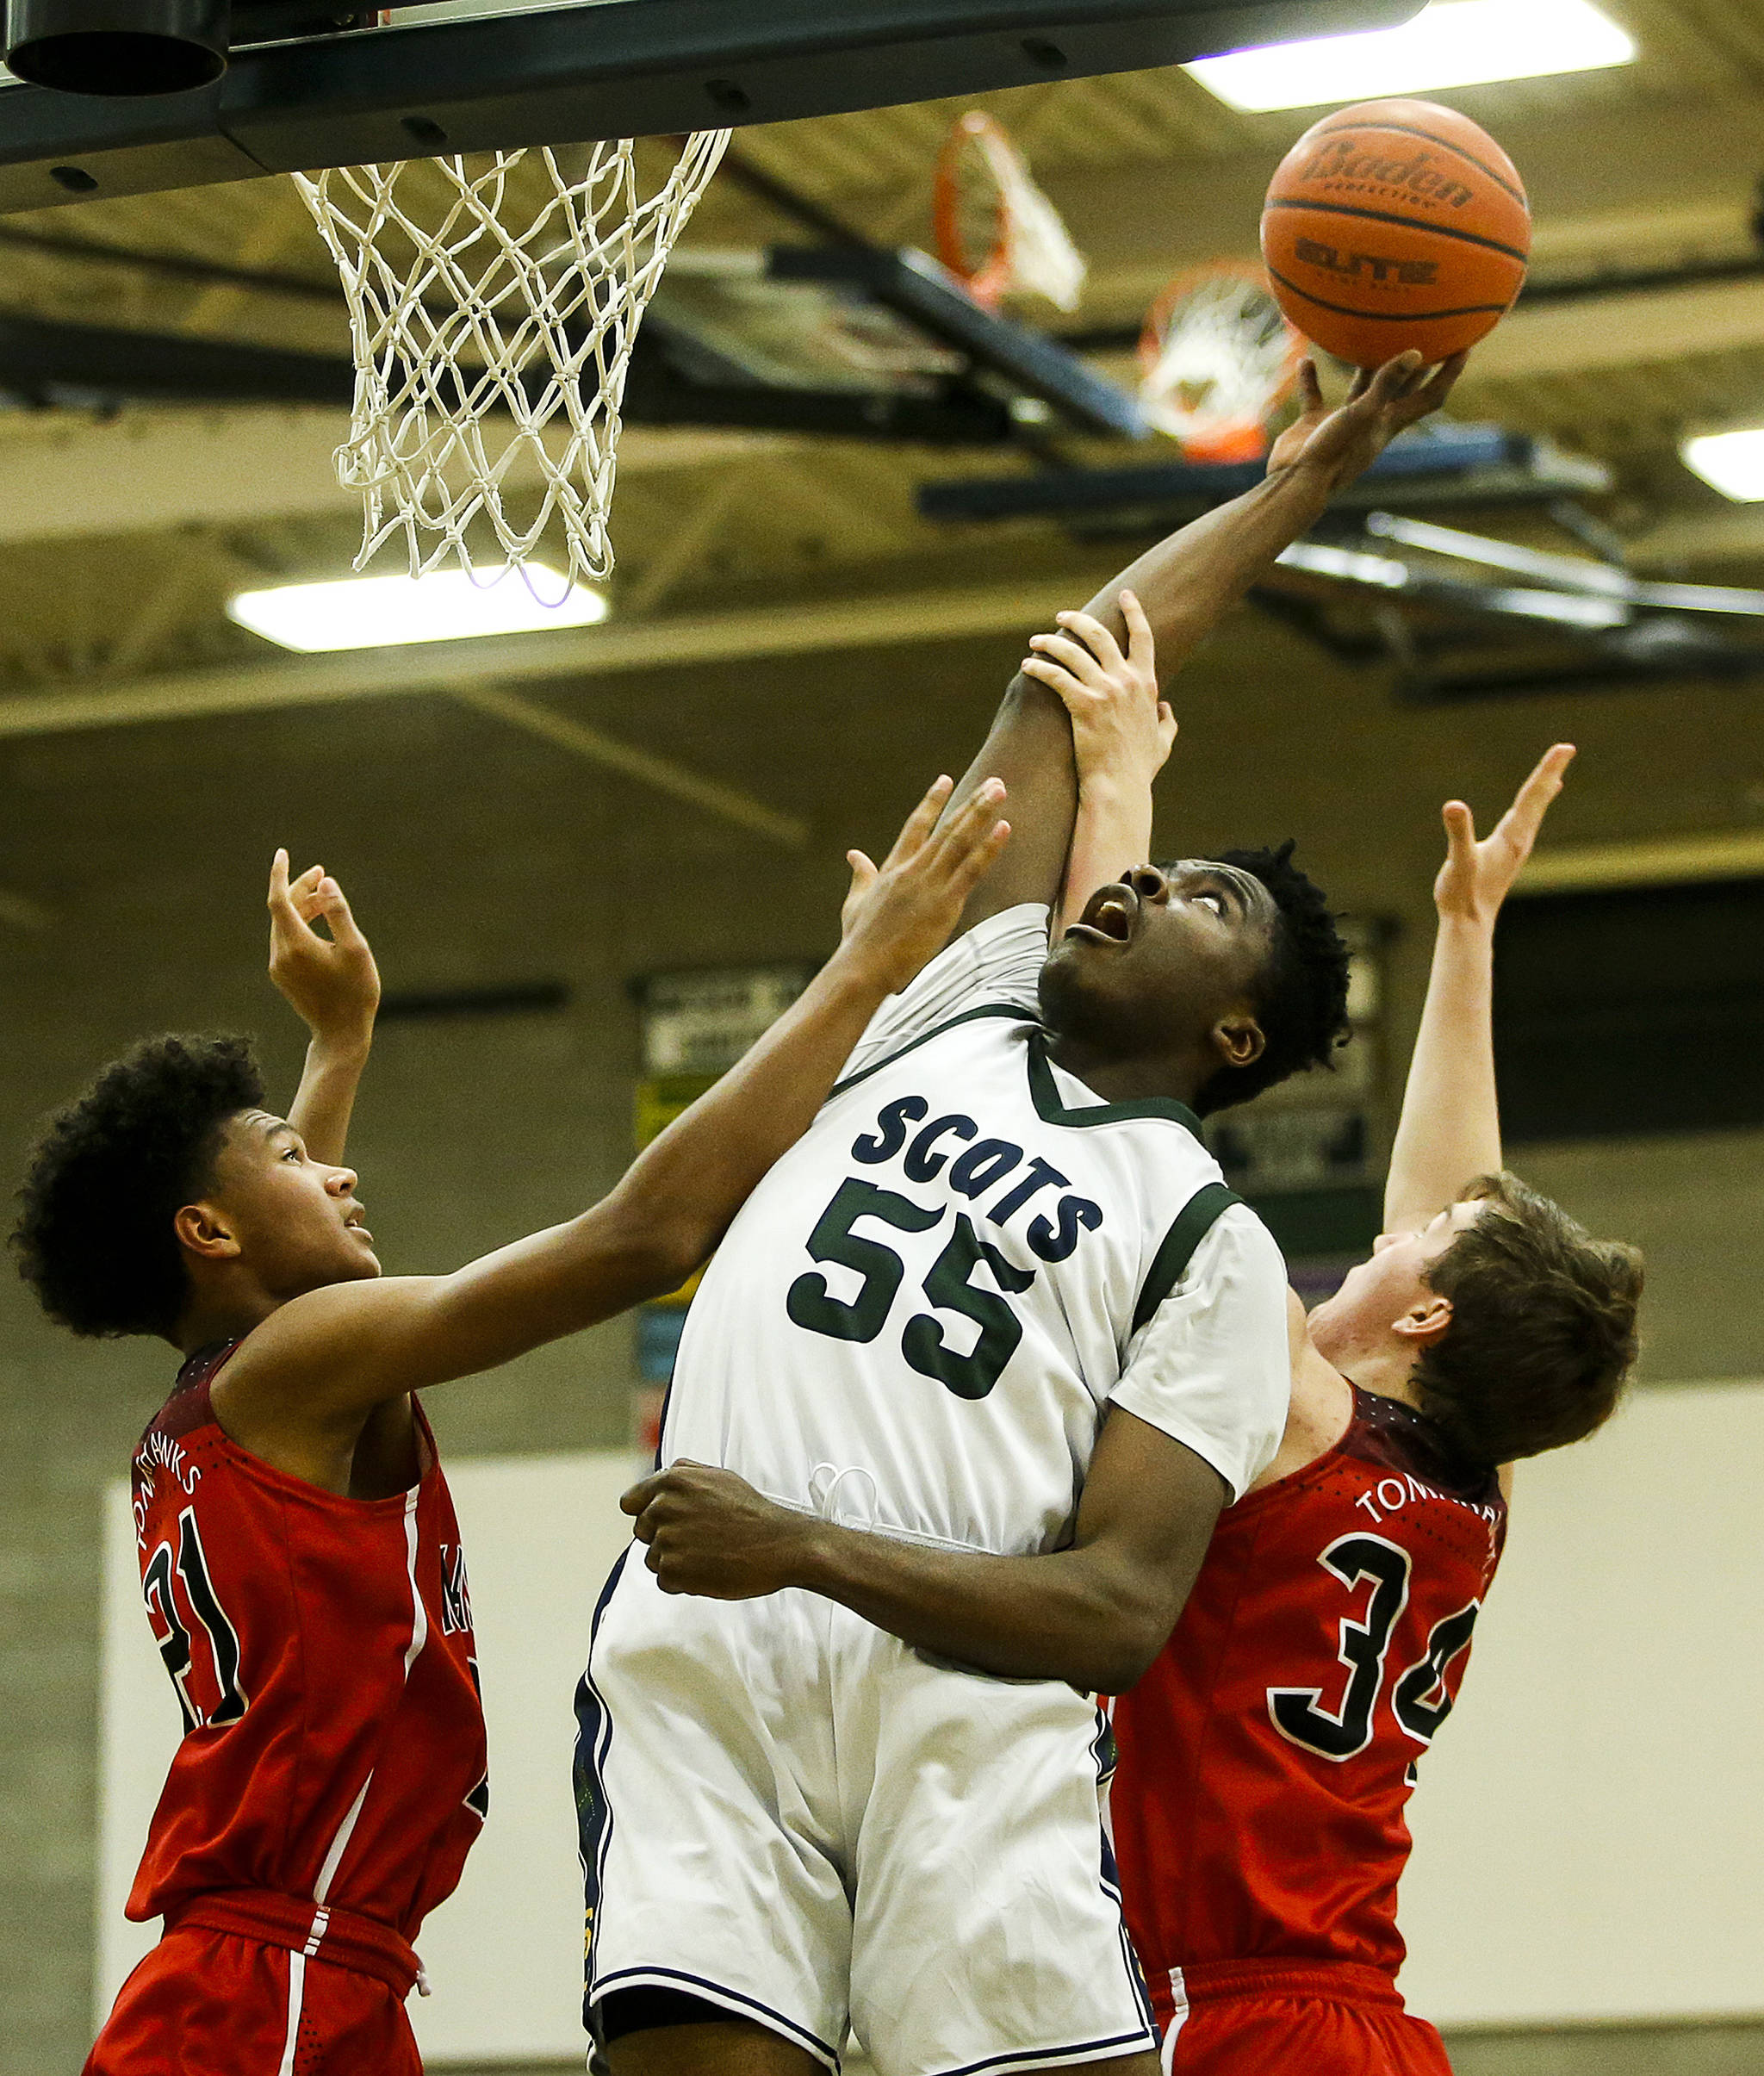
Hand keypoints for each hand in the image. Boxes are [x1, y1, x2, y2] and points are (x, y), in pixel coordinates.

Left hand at [268, 849, 380, 1045]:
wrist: (341, 1034)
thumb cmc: (356, 992)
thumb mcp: (356, 949)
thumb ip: (339, 913)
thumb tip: (325, 882)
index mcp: (297, 945)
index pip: (278, 899)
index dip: (280, 874)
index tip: (282, 853)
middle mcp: (281, 954)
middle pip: (282, 909)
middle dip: (300, 888)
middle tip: (322, 873)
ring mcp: (279, 966)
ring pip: (283, 924)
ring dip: (302, 906)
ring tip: (326, 897)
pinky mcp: (282, 975)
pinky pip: (285, 940)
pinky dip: (299, 925)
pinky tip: (319, 923)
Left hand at [622, 1462, 813, 1598]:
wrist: (779, 1545)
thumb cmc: (752, 1511)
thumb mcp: (720, 1477)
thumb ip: (686, 1471)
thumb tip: (663, 1472)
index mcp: (671, 1481)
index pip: (631, 1502)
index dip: (647, 1513)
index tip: (664, 1523)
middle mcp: (663, 1507)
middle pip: (642, 1532)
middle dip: (664, 1538)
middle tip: (699, 1540)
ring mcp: (666, 1539)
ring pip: (653, 1558)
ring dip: (675, 1561)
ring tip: (707, 1555)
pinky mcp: (673, 1570)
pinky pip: (664, 1581)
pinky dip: (683, 1582)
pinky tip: (708, 1571)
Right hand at [837, 774, 1010, 992]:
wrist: (864, 965)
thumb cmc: (859, 940)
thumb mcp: (856, 902)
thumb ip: (861, 875)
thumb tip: (854, 854)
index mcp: (892, 868)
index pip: (915, 826)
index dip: (931, 802)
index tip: (945, 779)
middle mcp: (913, 870)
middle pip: (946, 827)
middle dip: (971, 802)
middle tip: (994, 781)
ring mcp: (929, 885)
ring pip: (960, 840)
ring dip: (982, 813)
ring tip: (1000, 789)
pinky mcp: (945, 904)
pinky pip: (972, 870)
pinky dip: (989, 847)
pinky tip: (1004, 828)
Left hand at [1019, 589, 1175, 796]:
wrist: (1120, 785)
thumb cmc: (1139, 768)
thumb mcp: (1163, 742)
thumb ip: (1167, 722)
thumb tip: (1166, 708)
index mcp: (1147, 683)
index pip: (1143, 635)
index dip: (1134, 610)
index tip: (1125, 594)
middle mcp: (1126, 680)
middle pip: (1100, 634)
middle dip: (1077, 619)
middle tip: (1060, 616)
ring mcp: (1105, 691)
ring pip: (1073, 651)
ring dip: (1050, 642)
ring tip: (1035, 641)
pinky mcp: (1082, 705)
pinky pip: (1056, 676)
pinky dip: (1039, 668)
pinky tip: (1027, 666)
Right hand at [1266, 352, 1466, 490]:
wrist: (1294, 483)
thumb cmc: (1333, 452)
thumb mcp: (1362, 414)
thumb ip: (1387, 383)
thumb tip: (1417, 353)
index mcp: (1390, 423)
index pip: (1431, 397)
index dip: (1450, 373)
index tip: (1465, 345)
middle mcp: (1372, 422)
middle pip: (1401, 388)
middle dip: (1416, 363)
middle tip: (1426, 330)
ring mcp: (1343, 423)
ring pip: (1361, 388)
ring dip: (1366, 366)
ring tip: (1373, 334)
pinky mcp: (1315, 424)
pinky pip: (1315, 396)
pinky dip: (1311, 380)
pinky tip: (1306, 360)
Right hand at [1435, 743, 1574, 925]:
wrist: (1469, 924)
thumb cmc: (1462, 893)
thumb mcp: (1459, 860)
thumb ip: (1458, 832)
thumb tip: (1453, 806)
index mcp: (1512, 836)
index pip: (1532, 795)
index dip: (1547, 769)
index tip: (1565, 748)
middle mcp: (1519, 840)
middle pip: (1538, 800)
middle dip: (1550, 773)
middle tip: (1566, 750)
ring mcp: (1514, 849)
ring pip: (1533, 813)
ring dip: (1543, 792)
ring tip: (1554, 778)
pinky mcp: (1506, 857)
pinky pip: (1523, 825)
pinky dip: (1530, 811)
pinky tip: (1527, 813)